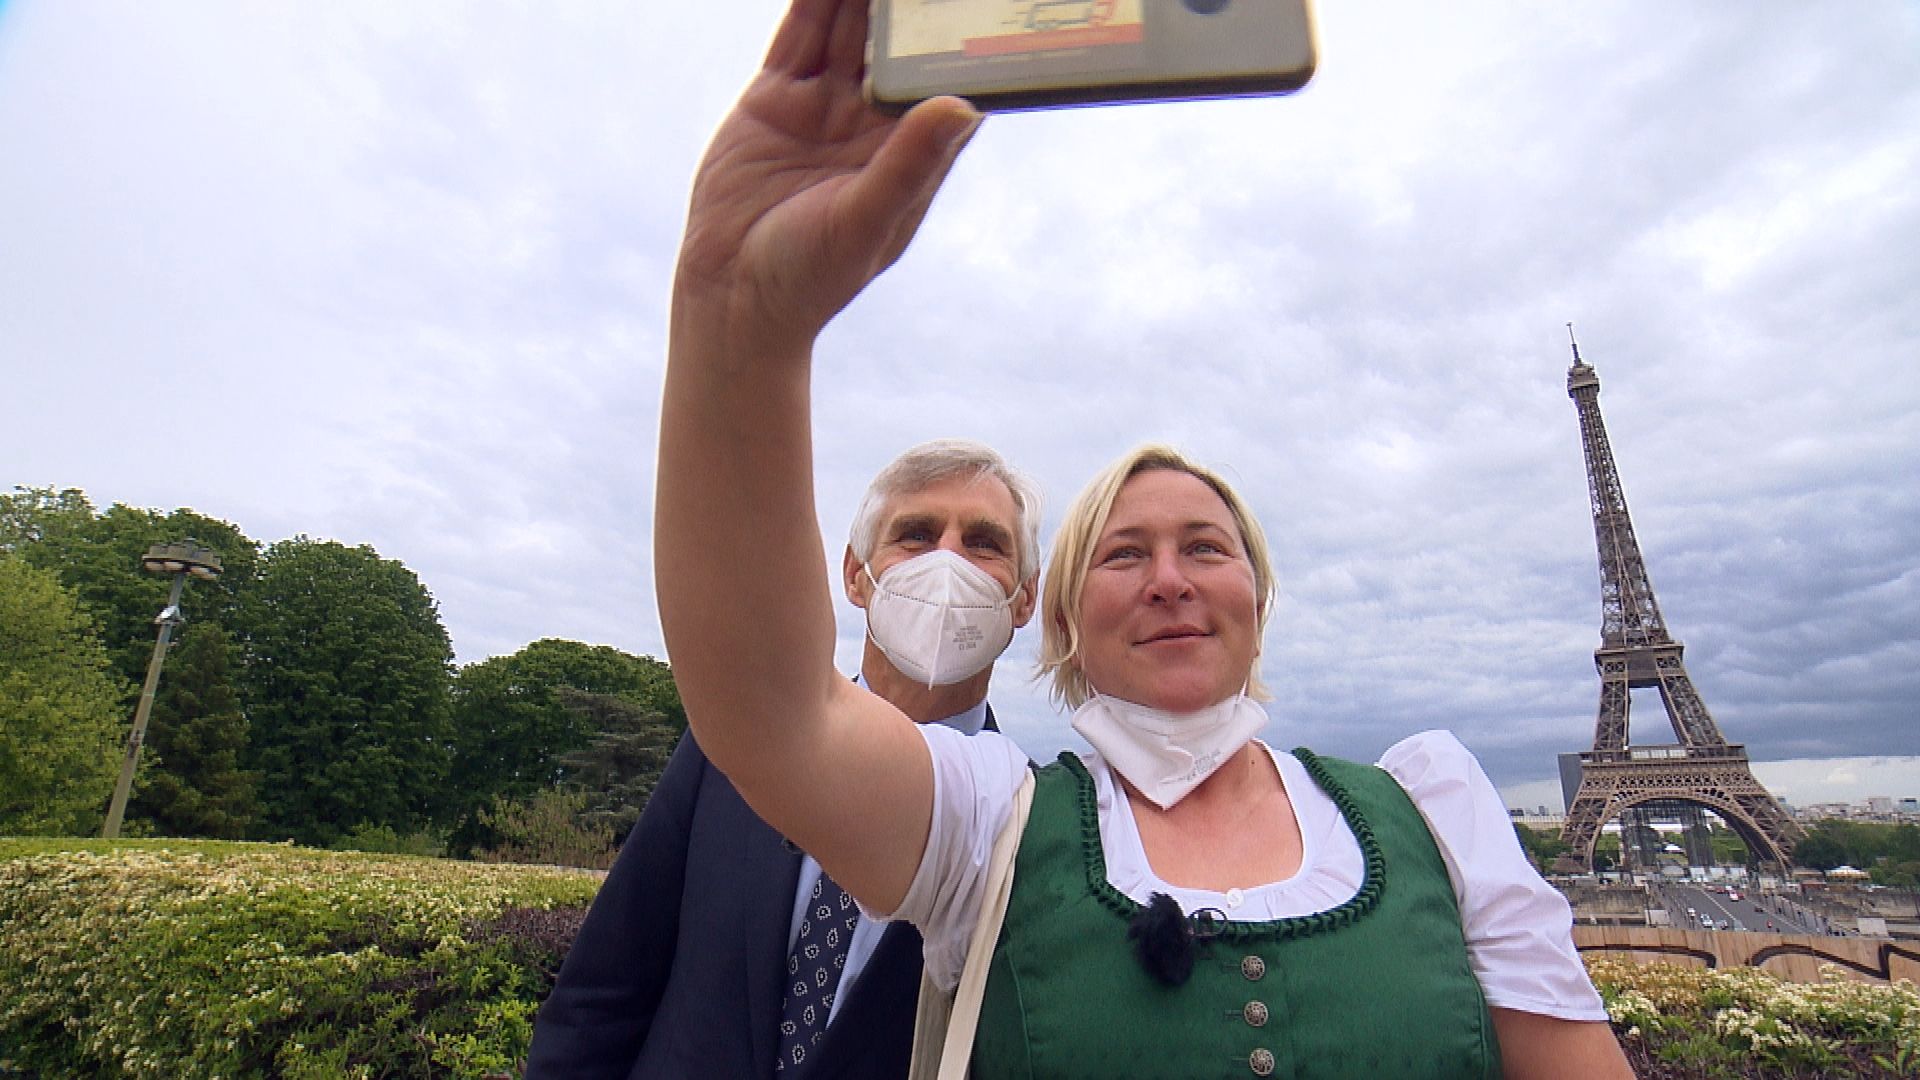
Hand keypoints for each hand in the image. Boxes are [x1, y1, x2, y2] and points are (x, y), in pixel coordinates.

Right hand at [674, 0, 980, 356]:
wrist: (731, 299)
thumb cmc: (811, 278)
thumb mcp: (865, 221)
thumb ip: (909, 164)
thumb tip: (961, 107)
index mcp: (911, 154)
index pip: (945, 78)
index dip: (961, 34)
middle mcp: (872, 124)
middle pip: (898, 44)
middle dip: (910, 3)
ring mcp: (824, 108)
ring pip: (849, 30)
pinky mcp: (775, 100)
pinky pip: (798, 38)